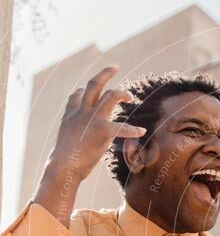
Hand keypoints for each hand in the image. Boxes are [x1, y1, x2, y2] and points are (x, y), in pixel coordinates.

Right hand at [46, 65, 145, 181]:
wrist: (62, 168)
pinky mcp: (102, 131)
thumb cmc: (63, 162)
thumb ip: (74, 135)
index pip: (77, 95)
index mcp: (71, 115)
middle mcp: (81, 112)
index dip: (84, 89)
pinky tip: (142, 131)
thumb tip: (77, 139)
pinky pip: (122, 127)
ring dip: (122, 93)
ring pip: (111, 96)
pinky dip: (133, 130)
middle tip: (115, 67)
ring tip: (130, 96)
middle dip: (105, 73)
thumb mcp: (65, 142)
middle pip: (94, 85)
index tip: (89, 88)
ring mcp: (92, 120)